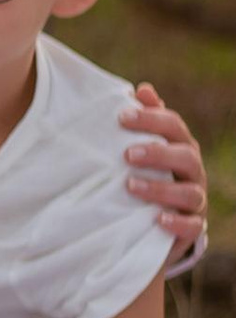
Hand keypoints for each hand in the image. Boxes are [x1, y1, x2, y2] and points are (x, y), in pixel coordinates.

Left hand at [120, 85, 210, 258]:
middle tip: (127, 154)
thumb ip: (144, 122)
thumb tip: (141, 89)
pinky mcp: (192, 227)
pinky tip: (157, 218)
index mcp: (180, 147)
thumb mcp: (141, 149)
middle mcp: (192, 172)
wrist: (151, 222)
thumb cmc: (145, 174)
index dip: (152, 119)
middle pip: (186, 157)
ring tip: (130, 186)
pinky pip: (192, 226)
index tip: (122, 116)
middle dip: (158, 153)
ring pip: (190, 193)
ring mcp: (195, 201)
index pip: (173, 127)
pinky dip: (177, 222)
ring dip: (161, 189)